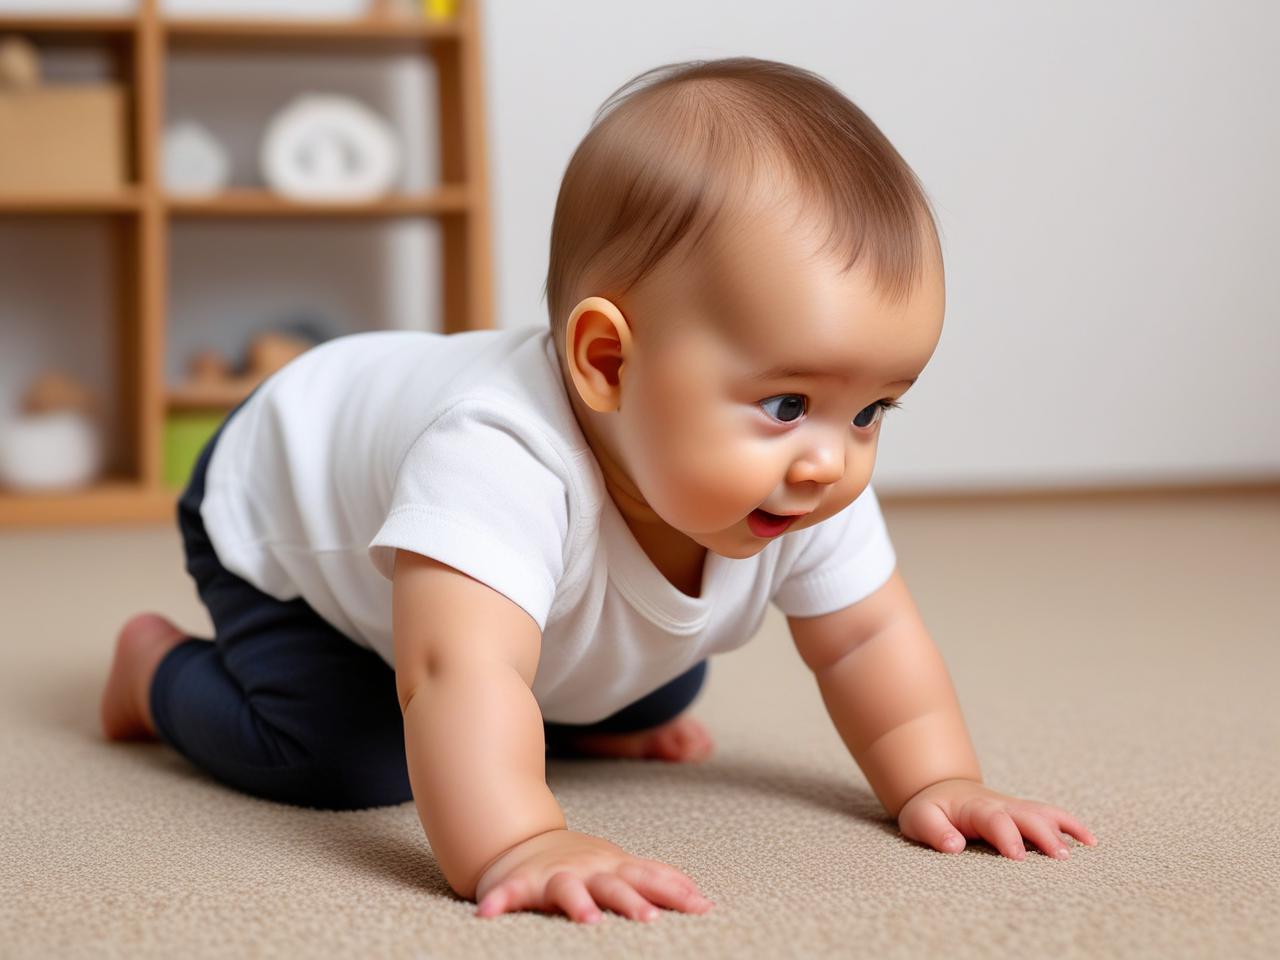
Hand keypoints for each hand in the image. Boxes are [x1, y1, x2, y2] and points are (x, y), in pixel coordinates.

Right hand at [472, 828, 713, 923]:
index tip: (701, 908)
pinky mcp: (520, 884)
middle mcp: (588, 869)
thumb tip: (704, 901)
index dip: (675, 891)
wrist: (524, 840)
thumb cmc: (584, 863)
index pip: (650, 877)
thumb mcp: (621, 866)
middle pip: (614, 884)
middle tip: (650, 919)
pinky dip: (498, 902)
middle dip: (632, 900)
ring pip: (567, 889)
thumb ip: (657, 881)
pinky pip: (507, 893)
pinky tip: (488, 915)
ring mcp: (554, 874)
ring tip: (589, 922)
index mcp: (614, 868)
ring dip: (578, 904)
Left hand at [896, 778, 1097, 860]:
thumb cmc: (931, 809)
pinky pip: (1051, 814)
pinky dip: (1071, 824)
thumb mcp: (921, 818)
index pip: (995, 820)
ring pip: (1043, 814)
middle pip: (1027, 816)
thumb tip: (954, 846)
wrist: (940, 789)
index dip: (1007, 837)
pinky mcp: (1024, 813)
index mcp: (976, 808)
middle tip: (1059, 858)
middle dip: (1043, 835)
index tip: (1017, 857)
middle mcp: (1001, 805)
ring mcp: (1015, 808)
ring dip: (1062, 830)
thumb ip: (935, 831)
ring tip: (1080, 851)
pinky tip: (1090, 841)